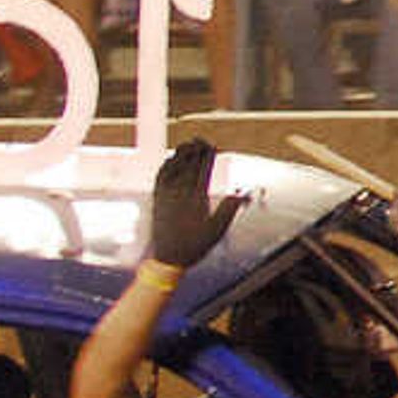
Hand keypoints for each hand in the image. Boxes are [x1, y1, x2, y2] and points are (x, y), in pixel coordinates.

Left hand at [146, 139, 245, 269]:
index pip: (202, 171)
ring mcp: (166, 196)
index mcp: (195, 199)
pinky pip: (160, 177)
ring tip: (187, 145)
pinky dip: (166, 166)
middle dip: (195, 151)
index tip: (213, 146)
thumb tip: (241, 193)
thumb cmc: (195, 245)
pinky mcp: (157, 200)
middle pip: (187, 165)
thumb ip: (228, 209)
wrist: (168, 258)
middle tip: (201, 139)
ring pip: (172, 168)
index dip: (207, 157)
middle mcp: (178, 194)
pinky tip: (169, 161)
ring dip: (180, 155)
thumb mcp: (217, 230)